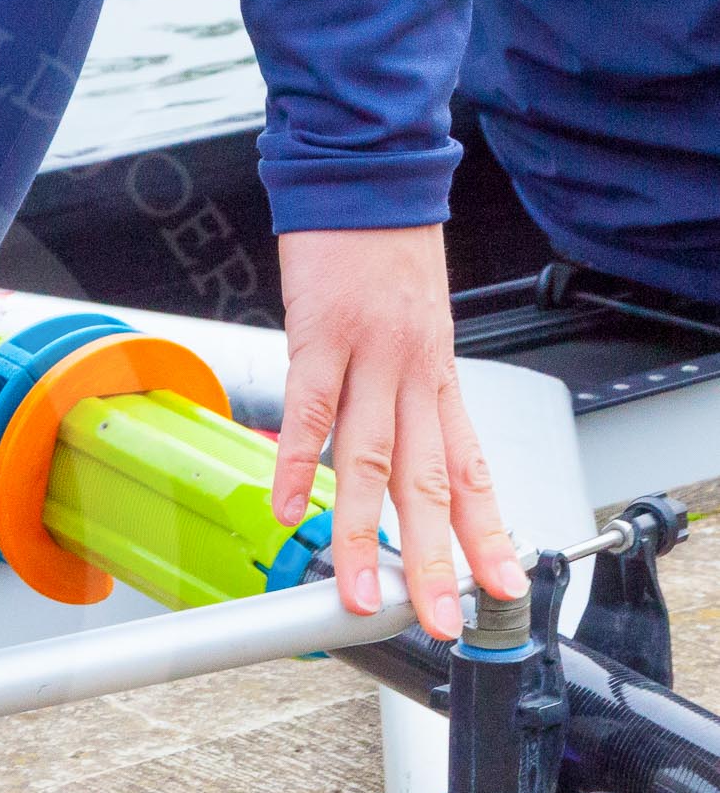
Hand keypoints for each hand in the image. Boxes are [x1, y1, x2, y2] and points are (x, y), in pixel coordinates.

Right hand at [271, 225, 527, 639]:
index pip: (472, 471)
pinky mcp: (322, 334)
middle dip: (436, 561)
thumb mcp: (412, 328)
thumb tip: (388, 454)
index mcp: (438, 379)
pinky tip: (289, 509)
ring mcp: (371, 356)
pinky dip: (299, 462)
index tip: (502, 588)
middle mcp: (416, 375)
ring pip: (374, 459)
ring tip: (358, 592)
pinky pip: (311, 409)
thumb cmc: (382, 252)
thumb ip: (402, 393)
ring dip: (366, 534)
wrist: (368, 173)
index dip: (489, 535)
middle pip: (431, 484)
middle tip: (441, 619)